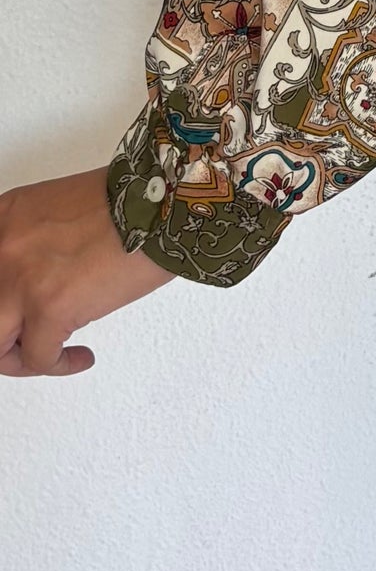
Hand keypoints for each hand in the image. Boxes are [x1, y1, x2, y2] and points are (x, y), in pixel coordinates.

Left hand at [0, 168, 172, 376]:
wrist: (165, 208)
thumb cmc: (134, 204)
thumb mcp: (62, 210)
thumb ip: (38, 240)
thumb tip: (42, 273)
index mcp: (4, 219)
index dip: (5, 297)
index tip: (21, 310)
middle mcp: (2, 248)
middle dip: (4, 336)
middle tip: (23, 341)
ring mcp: (20, 280)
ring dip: (17, 358)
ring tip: (44, 356)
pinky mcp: (50, 309)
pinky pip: (40, 357)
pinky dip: (59, 365)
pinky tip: (80, 357)